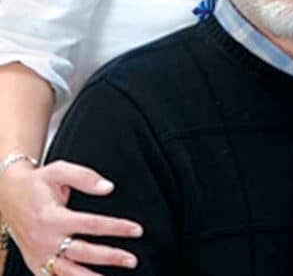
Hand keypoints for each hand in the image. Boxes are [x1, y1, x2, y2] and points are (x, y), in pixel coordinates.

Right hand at [0, 159, 141, 274]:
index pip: (91, 225)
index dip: (116, 228)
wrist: (7, 194)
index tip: (136, 230)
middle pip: (83, 252)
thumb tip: (108, 187)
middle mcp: (44, 239)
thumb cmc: (36, 184)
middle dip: (110, 257)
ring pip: (67, 273)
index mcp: (51, 217)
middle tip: (132, 260)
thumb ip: (85, 177)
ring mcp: (38, 254)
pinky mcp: (34, 263)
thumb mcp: (58, 171)